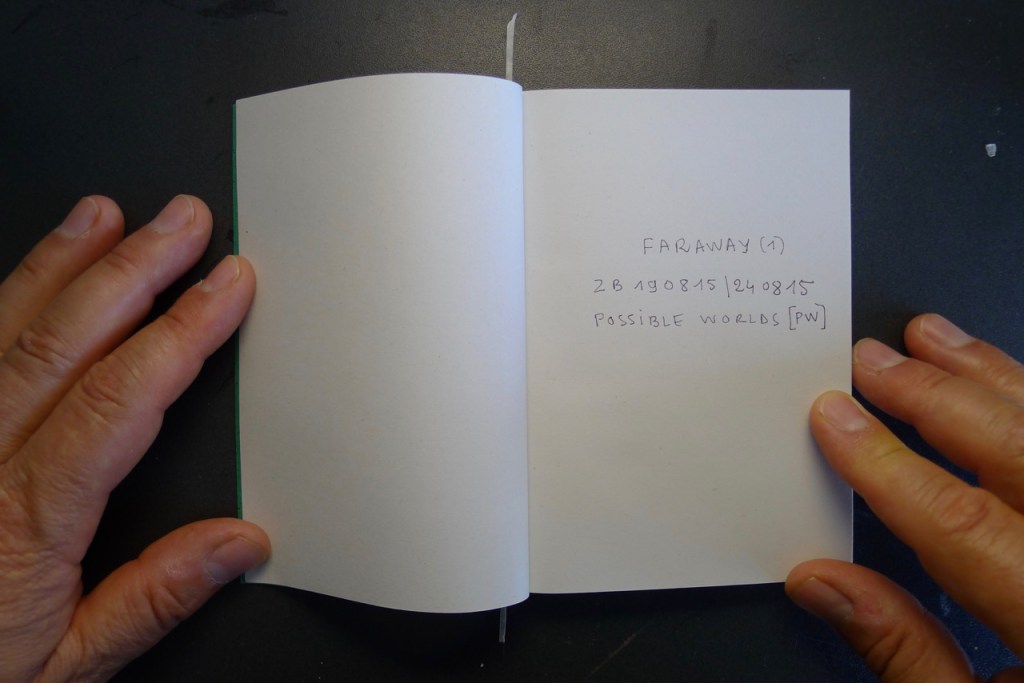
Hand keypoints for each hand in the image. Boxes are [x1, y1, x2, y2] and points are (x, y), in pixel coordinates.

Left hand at [0, 195, 269, 681]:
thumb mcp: (66, 667)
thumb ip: (153, 599)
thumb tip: (239, 544)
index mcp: (23, 522)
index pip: (117, 399)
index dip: (180, 331)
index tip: (224, 286)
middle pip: (61, 344)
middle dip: (132, 270)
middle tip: (181, 223)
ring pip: (2, 333)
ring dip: (59, 265)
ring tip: (104, 217)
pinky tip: (25, 277)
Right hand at [787, 314, 1023, 680]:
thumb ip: (905, 652)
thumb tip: (822, 582)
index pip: (964, 524)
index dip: (887, 465)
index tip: (834, 420)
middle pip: (1021, 455)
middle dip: (938, 398)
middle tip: (876, 363)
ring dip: (994, 380)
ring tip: (936, 341)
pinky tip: (1008, 383)